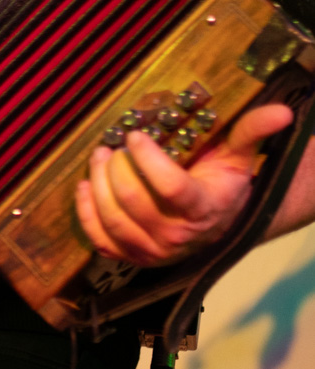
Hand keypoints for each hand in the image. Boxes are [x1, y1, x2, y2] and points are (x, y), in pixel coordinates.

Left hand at [74, 103, 294, 266]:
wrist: (216, 224)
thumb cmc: (221, 183)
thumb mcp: (238, 156)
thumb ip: (252, 131)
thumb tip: (282, 111)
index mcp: (203, 209)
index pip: (171, 187)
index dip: (148, 159)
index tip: (135, 135)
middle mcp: (176, 236)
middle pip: (133, 201)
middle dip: (115, 169)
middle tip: (112, 146)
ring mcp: (152, 250)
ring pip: (113, 220)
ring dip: (98, 185)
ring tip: (99, 158)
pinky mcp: (131, 256)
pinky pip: (100, 240)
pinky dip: (86, 213)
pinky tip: (85, 186)